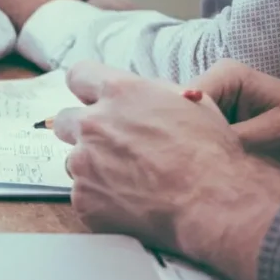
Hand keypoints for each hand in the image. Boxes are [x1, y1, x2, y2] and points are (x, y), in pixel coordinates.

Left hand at [53, 61, 279, 279]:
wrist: (213, 202)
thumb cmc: (209, 152)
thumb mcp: (187, 102)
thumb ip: (148, 93)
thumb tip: (133, 95)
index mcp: (118, 92)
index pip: (79, 75)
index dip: (86, 88)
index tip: (93, 99)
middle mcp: (93, 124)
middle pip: (66, 120)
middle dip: (84, 130)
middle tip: (111, 146)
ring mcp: (84, 163)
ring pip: (75, 161)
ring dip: (94, 168)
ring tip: (131, 181)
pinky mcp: (84, 199)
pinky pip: (84, 195)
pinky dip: (102, 200)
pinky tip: (131, 204)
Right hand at [191, 60, 279, 175]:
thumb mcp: (272, 133)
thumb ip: (234, 137)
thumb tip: (198, 150)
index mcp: (227, 75)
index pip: (188, 98)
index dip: (183, 124)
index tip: (186, 152)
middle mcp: (213, 82)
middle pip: (180, 109)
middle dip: (184, 135)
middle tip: (189, 162)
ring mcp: (211, 98)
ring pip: (185, 122)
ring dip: (191, 142)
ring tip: (197, 164)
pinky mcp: (212, 115)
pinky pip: (196, 130)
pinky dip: (199, 146)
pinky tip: (204, 161)